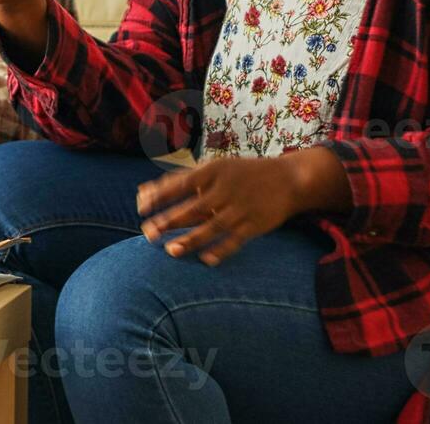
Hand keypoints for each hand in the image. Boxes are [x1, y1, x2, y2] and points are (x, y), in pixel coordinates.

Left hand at [135, 152, 333, 265]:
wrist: (289, 179)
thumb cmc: (242, 174)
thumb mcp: (214, 168)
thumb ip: (181, 179)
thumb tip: (144, 190)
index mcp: (214, 171)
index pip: (181, 184)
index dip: (160, 195)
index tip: (141, 207)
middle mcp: (226, 189)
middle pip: (193, 207)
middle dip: (169, 220)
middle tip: (148, 233)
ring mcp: (241, 208)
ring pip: (212, 227)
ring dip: (191, 240)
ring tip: (171, 251)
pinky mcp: (255, 225)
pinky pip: (236, 241)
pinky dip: (221, 251)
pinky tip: (205, 260)